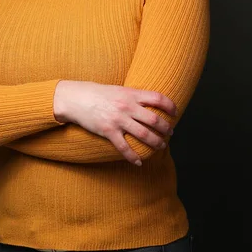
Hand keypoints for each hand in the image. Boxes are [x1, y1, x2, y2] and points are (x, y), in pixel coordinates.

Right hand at [53, 80, 176, 164]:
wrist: (76, 98)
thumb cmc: (97, 93)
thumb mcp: (118, 89)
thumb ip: (132, 96)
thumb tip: (148, 103)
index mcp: (131, 94)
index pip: (157, 98)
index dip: (170, 105)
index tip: (175, 112)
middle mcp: (127, 107)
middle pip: (154, 119)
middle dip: (166, 128)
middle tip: (170, 132)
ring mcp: (118, 120)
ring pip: (144, 135)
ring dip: (156, 142)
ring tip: (161, 146)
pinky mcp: (109, 131)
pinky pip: (124, 147)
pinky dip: (133, 157)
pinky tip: (138, 162)